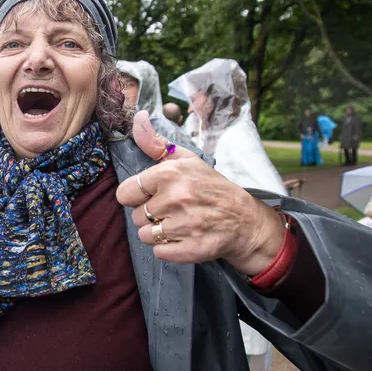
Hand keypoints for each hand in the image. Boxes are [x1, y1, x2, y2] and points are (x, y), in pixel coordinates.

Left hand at [115, 111, 285, 275]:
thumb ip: (154, 142)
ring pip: (145, 236)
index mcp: (171, 174)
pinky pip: (159, 253)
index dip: (137, 196)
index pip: (126, 193)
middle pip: (136, 216)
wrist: (245, 219)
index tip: (153, 195)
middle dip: (150, 215)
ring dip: (158, 234)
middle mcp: (177, 198)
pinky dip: (168, 249)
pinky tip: (184, 238)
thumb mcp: (186, 159)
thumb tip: (137, 117)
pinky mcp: (193, 249)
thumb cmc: (210, 187)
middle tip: (173, 210)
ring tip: (178, 224)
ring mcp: (186, 225)